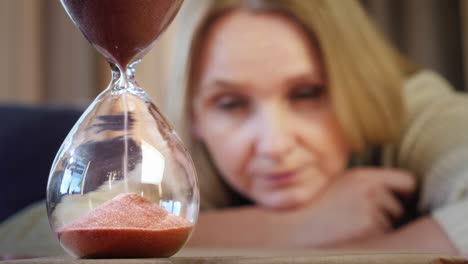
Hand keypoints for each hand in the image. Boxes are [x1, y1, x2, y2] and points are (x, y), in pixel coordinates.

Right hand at [283, 168, 415, 247]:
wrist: (300, 229)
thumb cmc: (321, 209)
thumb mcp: (342, 185)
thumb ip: (370, 183)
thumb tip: (404, 192)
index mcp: (363, 176)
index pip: (407, 180)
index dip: (408, 192)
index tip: (403, 199)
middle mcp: (369, 190)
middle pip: (399, 207)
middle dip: (386, 215)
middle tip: (360, 217)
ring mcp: (370, 210)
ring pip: (391, 225)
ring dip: (377, 229)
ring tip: (351, 226)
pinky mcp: (370, 229)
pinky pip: (383, 238)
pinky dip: (371, 239)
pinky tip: (351, 235)